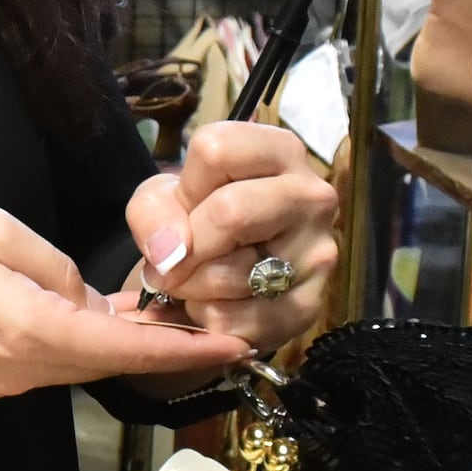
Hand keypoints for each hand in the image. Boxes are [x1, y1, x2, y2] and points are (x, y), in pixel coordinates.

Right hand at [0, 193, 248, 398]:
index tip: (238, 347)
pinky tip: (99, 315)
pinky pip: (47, 357)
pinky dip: (82, 340)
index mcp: (31, 333)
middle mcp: (20, 371)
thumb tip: (89, 297)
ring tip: (170, 314)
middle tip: (217, 318)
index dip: (188, 351)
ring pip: (78, 360)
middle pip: (109, 362)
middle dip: (163, 345)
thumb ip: (57, 269)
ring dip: (122, 342)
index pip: (128, 351)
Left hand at [120, 122, 341, 354]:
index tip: (185, 210)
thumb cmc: (198, 224)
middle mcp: (311, 195)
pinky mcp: (309, 306)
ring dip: (192, 288)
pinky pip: (237, 320)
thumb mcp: (163, 201)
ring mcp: (318, 252)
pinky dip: (207, 320)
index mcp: (279, 151)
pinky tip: (215, 307)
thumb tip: (171, 253)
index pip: (215, 151)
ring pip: (232, 273)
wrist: (224, 283)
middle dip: (185, 248)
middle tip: (172, 264)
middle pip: (230, 212)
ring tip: (195, 283)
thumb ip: (152, 212)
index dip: (184, 189)